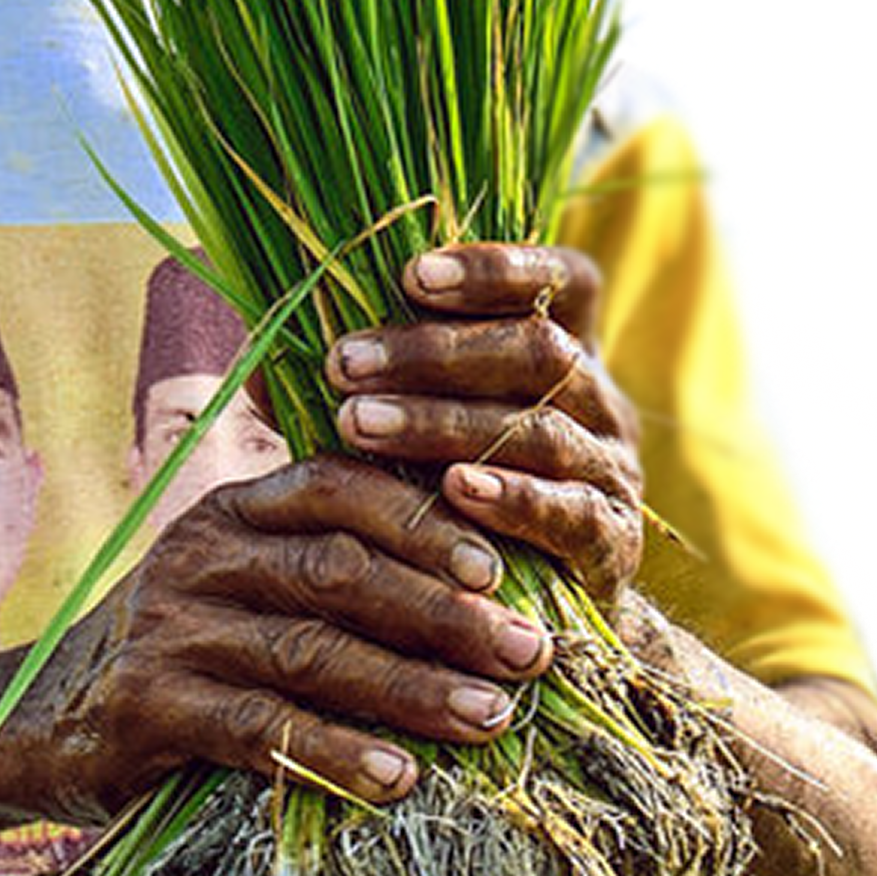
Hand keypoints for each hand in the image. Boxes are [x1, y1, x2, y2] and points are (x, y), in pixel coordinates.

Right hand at [47, 452, 556, 809]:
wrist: (38, 724)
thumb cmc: (180, 657)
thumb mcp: (240, 587)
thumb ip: (326, 567)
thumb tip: (486, 581)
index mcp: (231, 513)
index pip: (334, 487)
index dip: (421, 521)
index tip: (500, 568)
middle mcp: (197, 556)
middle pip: (338, 570)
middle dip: (444, 612)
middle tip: (528, 652)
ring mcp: (168, 629)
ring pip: (310, 650)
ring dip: (411, 686)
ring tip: (491, 717)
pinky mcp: (145, 705)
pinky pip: (257, 727)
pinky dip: (332, 753)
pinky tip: (396, 777)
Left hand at [324, 242, 644, 609]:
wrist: (523, 607)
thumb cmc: (445, 491)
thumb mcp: (410, 425)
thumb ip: (358, 383)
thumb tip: (264, 353)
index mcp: (564, 347)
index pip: (559, 280)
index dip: (495, 268)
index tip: (411, 275)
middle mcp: (600, 399)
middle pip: (538, 350)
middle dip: (434, 352)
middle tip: (344, 364)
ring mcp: (612, 468)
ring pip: (539, 428)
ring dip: (443, 422)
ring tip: (358, 425)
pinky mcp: (612, 539)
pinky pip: (569, 509)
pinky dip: (512, 497)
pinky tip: (455, 488)